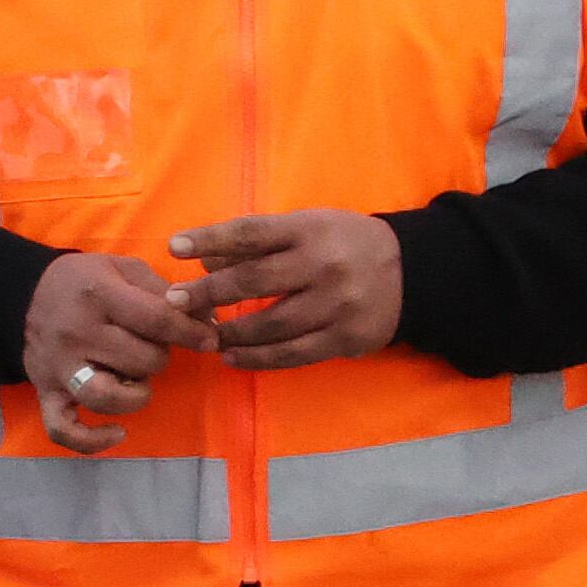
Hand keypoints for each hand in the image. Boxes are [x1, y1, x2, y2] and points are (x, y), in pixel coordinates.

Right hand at [21, 253, 215, 454]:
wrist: (23, 294)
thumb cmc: (85, 282)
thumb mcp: (124, 268)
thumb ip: (165, 291)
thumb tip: (210, 318)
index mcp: (100, 295)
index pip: (156, 319)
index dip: (191, 332)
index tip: (210, 340)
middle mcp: (78, 333)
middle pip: (139, 360)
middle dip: (159, 356)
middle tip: (153, 348)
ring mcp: (60, 367)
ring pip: (107, 396)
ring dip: (135, 394)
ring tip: (137, 380)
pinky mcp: (46, 392)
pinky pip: (63, 429)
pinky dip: (91, 440)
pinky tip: (118, 433)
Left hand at [169, 211, 403, 371]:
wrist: (412, 273)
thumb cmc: (346, 244)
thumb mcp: (309, 228)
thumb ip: (261, 242)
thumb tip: (205, 260)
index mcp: (312, 230)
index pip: (253, 232)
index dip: (211, 238)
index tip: (174, 247)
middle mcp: (324, 265)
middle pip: (256, 280)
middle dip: (209, 292)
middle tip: (174, 302)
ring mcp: (337, 305)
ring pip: (271, 325)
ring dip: (231, 333)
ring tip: (205, 336)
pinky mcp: (345, 338)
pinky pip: (293, 355)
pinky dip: (258, 359)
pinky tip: (233, 357)